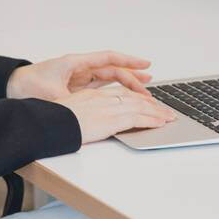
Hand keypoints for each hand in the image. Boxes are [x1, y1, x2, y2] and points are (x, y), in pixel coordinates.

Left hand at [6, 50, 153, 100]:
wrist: (9, 87)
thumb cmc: (27, 86)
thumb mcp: (51, 95)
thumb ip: (71, 101)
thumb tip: (86, 110)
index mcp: (76, 63)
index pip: (108, 59)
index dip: (128, 62)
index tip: (145, 65)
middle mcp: (80, 68)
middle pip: (112, 70)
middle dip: (132, 76)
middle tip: (150, 86)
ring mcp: (78, 78)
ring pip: (108, 79)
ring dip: (126, 84)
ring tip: (145, 90)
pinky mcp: (76, 88)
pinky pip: (100, 87)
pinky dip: (114, 91)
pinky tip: (125, 97)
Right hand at [55, 84, 174, 143]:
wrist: (50, 123)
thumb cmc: (54, 122)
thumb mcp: (69, 114)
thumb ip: (82, 116)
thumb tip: (87, 124)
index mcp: (92, 95)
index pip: (120, 94)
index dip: (136, 98)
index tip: (146, 102)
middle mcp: (103, 98)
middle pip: (134, 98)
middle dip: (151, 105)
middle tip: (165, 110)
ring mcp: (109, 107)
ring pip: (140, 106)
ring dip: (157, 112)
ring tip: (168, 117)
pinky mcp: (113, 118)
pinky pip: (138, 117)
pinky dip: (152, 120)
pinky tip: (160, 123)